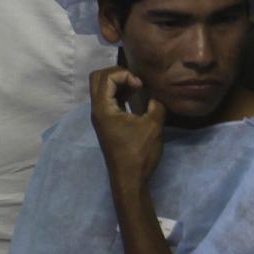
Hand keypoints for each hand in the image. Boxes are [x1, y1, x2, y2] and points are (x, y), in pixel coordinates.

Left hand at [90, 66, 164, 190]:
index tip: (140, 86)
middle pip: (97, 78)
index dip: (125, 74)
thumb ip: (156, 104)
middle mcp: (97, 110)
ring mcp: (100, 116)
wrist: (130, 180)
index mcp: (103, 109)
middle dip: (117, 73)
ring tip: (137, 89)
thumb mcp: (153, 125)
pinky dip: (119, 92)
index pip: (107, 77)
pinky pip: (108, 98)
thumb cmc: (139, 153)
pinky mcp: (107, 122)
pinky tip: (135, 97)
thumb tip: (155, 96)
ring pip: (101, 88)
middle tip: (135, 81)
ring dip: (118, 82)